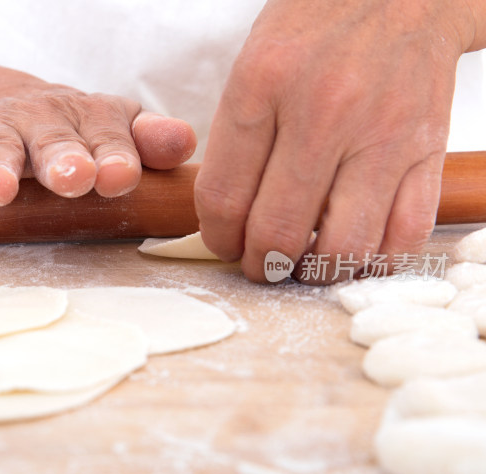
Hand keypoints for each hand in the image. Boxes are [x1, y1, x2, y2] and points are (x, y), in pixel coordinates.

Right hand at [0, 85, 195, 211]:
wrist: (9, 105)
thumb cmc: (74, 132)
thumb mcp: (114, 130)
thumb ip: (147, 140)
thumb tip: (186, 143)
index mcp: (92, 118)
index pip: (111, 133)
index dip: (116, 155)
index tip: (120, 178)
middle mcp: (44, 119)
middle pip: (54, 138)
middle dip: (62, 159)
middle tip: (71, 179)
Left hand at [194, 0, 482, 283]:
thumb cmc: (317, 29)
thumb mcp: (252, 65)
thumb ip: (236, 140)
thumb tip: (228, 218)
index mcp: (262, 84)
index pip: (223, 196)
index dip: (217, 238)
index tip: (224, 244)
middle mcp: (322, 111)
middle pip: (277, 230)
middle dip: (260, 265)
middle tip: (260, 265)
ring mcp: (381, 133)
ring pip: (342, 246)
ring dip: (314, 273)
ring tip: (303, 264)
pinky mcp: (426, 149)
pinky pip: (403, 235)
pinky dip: (373, 260)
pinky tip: (354, 251)